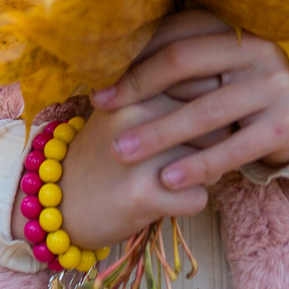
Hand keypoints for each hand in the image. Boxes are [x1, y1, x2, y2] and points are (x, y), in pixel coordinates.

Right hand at [14, 97, 207, 250]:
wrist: (59, 200)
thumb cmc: (106, 150)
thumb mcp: (129, 106)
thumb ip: (171, 89)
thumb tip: (229, 84)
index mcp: (139, 84)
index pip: (208, 85)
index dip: (212, 108)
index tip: (195, 120)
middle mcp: (140, 112)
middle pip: (217, 124)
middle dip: (215, 144)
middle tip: (187, 155)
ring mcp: (141, 153)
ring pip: (213, 161)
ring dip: (206, 174)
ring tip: (176, 177)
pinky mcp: (142, 193)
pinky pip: (199, 197)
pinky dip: (190, 204)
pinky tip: (166, 201)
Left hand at [90, 9, 288, 191]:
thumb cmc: (236, 92)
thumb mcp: (213, 70)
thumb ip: (175, 61)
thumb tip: (108, 60)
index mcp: (236, 27)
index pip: (176, 34)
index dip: (135, 56)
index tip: (100, 84)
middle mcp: (259, 49)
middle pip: (185, 63)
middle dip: (138, 88)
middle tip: (102, 109)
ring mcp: (276, 87)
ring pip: (205, 111)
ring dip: (159, 133)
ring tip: (122, 150)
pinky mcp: (284, 126)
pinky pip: (232, 149)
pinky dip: (196, 166)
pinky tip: (167, 179)